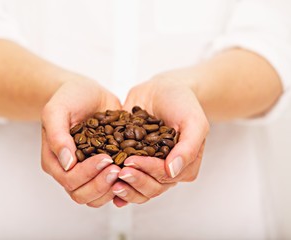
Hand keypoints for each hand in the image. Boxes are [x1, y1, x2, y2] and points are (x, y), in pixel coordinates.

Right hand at [41, 74, 121, 206]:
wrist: (86, 92)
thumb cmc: (69, 98)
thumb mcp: (57, 110)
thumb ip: (57, 135)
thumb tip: (67, 163)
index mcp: (55, 160)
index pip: (69, 179)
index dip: (88, 173)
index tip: (105, 158)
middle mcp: (69, 171)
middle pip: (82, 194)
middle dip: (101, 184)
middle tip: (118, 168)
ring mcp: (87, 172)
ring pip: (96, 197)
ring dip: (112, 188)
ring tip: (126, 170)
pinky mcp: (104, 169)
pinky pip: (111, 188)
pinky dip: (122, 185)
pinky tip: (132, 172)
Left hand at [113, 71, 208, 205]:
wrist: (163, 89)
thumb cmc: (182, 103)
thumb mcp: (193, 121)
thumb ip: (188, 147)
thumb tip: (172, 171)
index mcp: (184, 164)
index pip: (165, 177)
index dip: (148, 171)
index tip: (132, 161)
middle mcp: (166, 170)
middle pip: (152, 187)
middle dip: (135, 180)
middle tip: (120, 171)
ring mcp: (148, 167)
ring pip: (138, 189)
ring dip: (125, 188)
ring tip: (110, 181)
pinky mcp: (133, 160)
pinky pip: (126, 179)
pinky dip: (117, 185)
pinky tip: (107, 187)